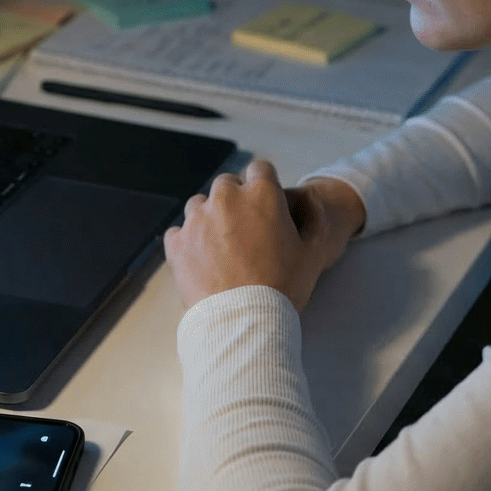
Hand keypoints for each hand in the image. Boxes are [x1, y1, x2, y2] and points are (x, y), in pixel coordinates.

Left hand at [163, 161, 359, 310]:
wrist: (243, 321)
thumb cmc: (283, 286)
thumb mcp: (313, 253)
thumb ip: (313, 220)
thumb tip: (308, 201)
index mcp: (261, 193)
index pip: (260, 169)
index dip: (265, 186)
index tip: (266, 206)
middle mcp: (225, 197)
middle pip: (227, 184)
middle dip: (236, 201)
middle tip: (245, 232)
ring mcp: (196, 219)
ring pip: (200, 205)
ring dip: (210, 218)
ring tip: (221, 248)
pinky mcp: (176, 242)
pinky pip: (179, 231)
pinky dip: (188, 241)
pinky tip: (202, 261)